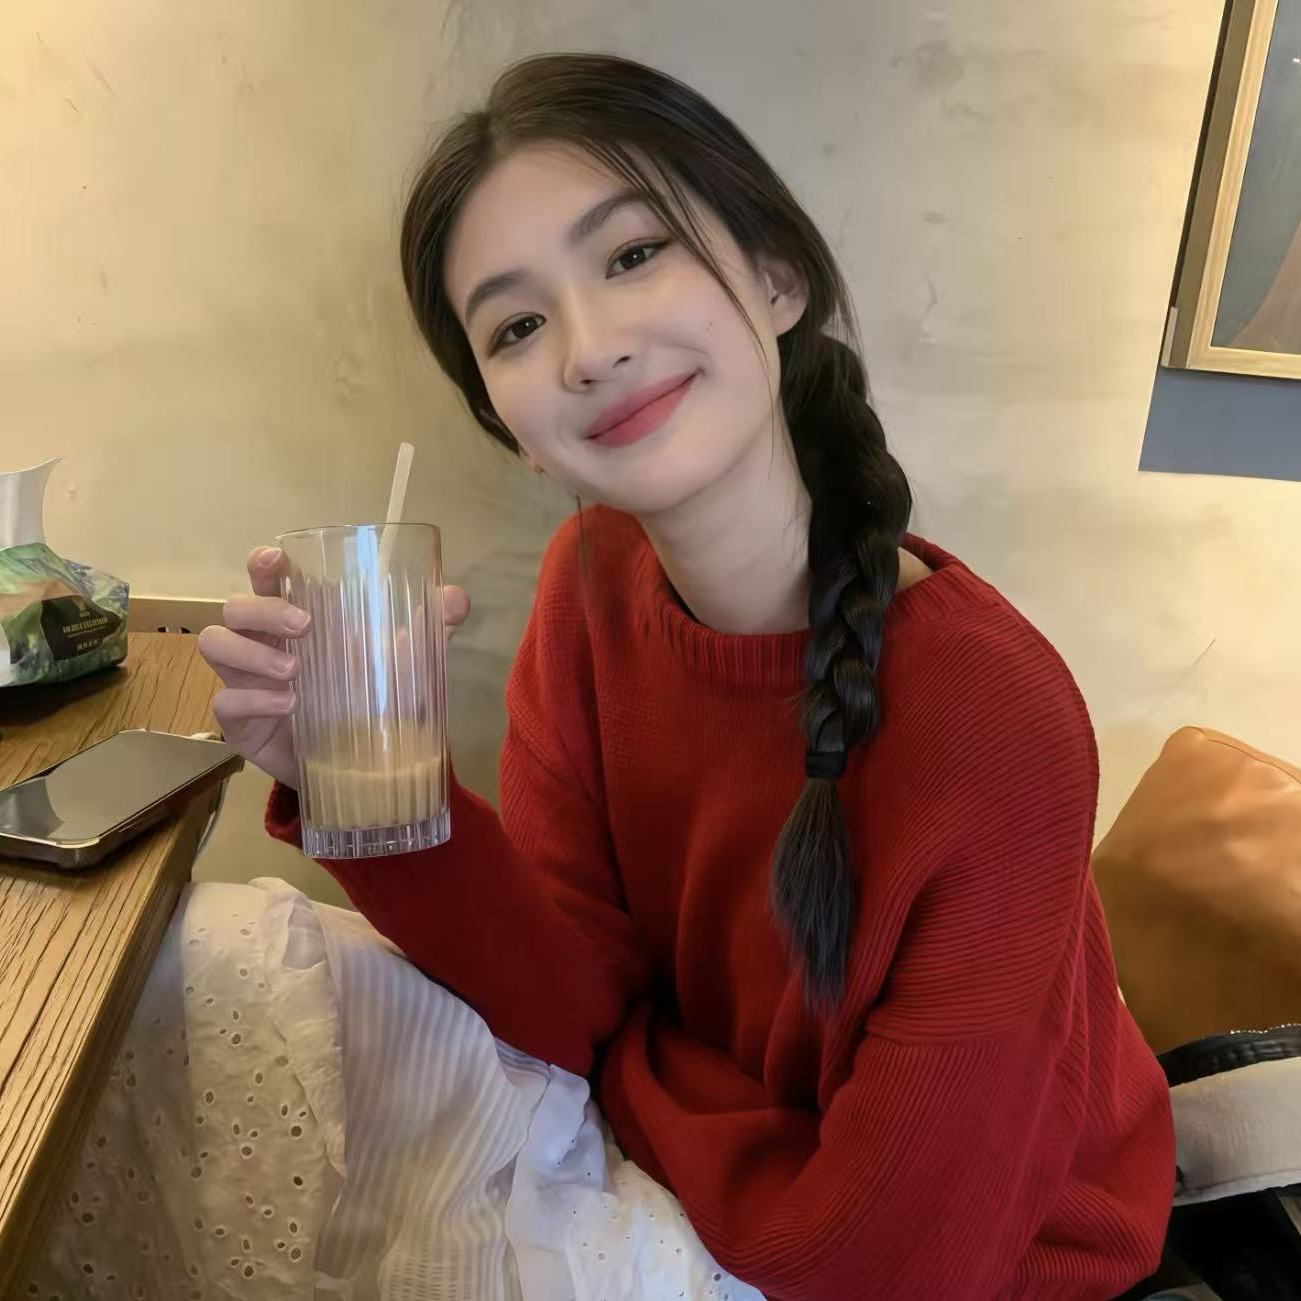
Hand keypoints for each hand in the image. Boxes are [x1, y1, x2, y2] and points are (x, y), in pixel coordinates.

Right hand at [198, 546, 469, 788]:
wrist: (360, 767)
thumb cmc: (369, 700)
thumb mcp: (404, 666)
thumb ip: (427, 632)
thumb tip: (456, 597)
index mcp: (292, 620)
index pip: (264, 580)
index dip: (261, 565)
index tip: (274, 559)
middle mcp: (261, 644)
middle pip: (233, 608)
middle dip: (262, 611)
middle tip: (304, 626)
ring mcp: (244, 682)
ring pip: (215, 645)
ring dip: (251, 654)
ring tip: (295, 673)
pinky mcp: (240, 724)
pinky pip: (226, 703)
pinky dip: (253, 700)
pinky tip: (288, 706)